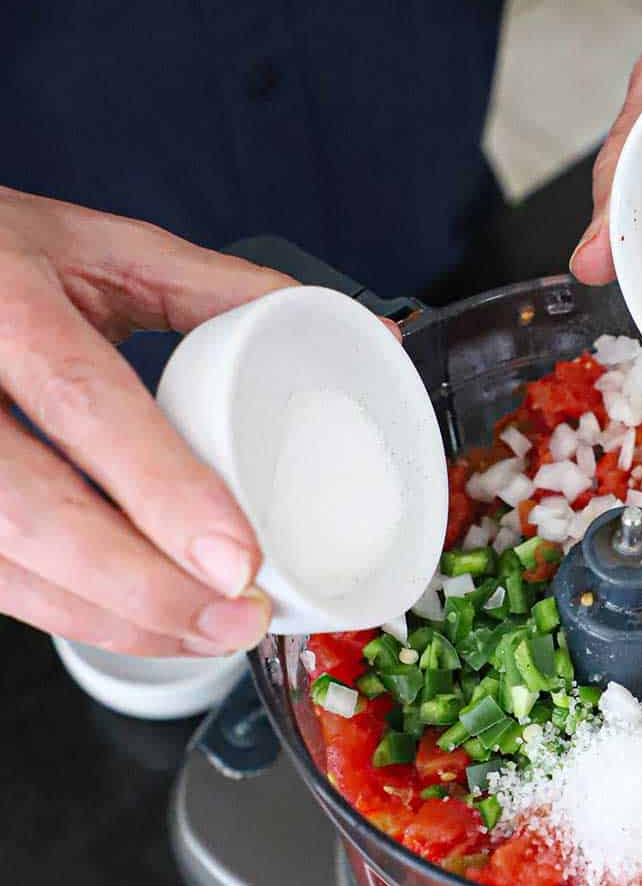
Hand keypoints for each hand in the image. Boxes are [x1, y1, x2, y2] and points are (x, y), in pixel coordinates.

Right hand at [0, 187, 295, 655]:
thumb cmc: (4, 257)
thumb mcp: (107, 252)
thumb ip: (219, 293)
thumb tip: (361, 329)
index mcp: (8, 302)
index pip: (85, 404)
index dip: (163, 490)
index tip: (238, 559)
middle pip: (32, 511)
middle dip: (144, 588)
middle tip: (236, 619)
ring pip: (5, 564)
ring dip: (113, 619)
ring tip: (209, 632)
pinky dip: (73, 614)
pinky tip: (140, 625)